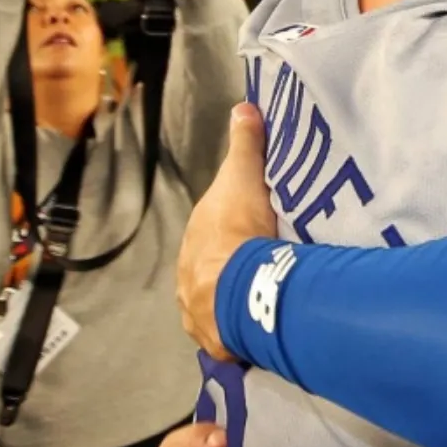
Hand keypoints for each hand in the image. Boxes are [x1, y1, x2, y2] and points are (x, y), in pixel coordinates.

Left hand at [177, 104, 276, 359]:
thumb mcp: (243, 177)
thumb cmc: (239, 230)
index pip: (209, 230)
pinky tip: (255, 327)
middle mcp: (187, 274)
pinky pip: (225, 332)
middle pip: (210, 267)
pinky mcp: (213, 339)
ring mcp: (197, 310)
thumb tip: (243, 107)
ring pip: (213, 301)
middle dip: (228, 266)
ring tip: (259, 300)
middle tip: (260, 265)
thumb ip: (245, 145)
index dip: (229, 227)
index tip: (250, 228)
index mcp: (194, 238)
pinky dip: (237, 329)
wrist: (239, 290)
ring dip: (230, 300)